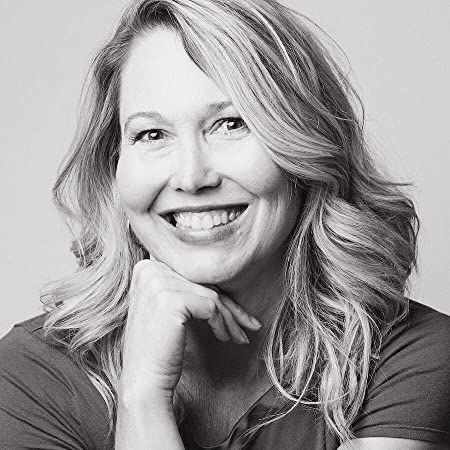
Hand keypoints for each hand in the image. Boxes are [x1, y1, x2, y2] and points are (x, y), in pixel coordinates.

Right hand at [119, 257, 262, 411]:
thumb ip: (182, 287)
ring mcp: (158, 283)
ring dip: (231, 318)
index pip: (192, 277)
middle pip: (203, 284)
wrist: (144, 383)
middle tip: (250, 324)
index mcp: (145, 268)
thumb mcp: (167, 309)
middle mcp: (149, 270)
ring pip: (211, 295)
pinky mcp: (172, 300)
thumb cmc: (158, 349)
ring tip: (240, 335)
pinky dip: (223, 323)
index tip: (234, 313)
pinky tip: (223, 338)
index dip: (215, 294)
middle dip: (230, 306)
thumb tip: (218, 278)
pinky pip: (211, 306)